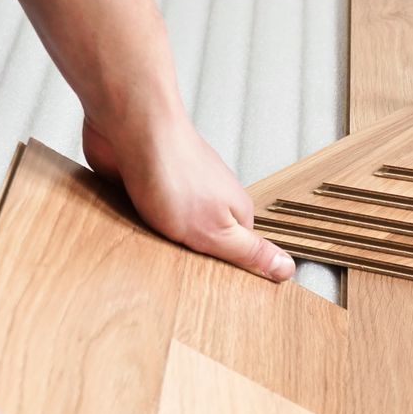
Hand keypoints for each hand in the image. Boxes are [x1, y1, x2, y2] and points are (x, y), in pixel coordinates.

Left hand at [83, 117, 295, 281]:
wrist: (131, 126)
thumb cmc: (174, 173)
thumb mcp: (217, 231)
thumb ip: (250, 253)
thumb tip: (288, 269)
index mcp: (232, 210)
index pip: (236, 254)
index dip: (222, 271)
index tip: (208, 287)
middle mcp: (207, 197)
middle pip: (203, 241)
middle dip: (187, 257)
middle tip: (171, 271)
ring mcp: (175, 187)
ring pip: (169, 229)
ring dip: (156, 241)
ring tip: (146, 251)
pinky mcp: (143, 182)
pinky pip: (140, 213)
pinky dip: (133, 221)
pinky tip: (124, 229)